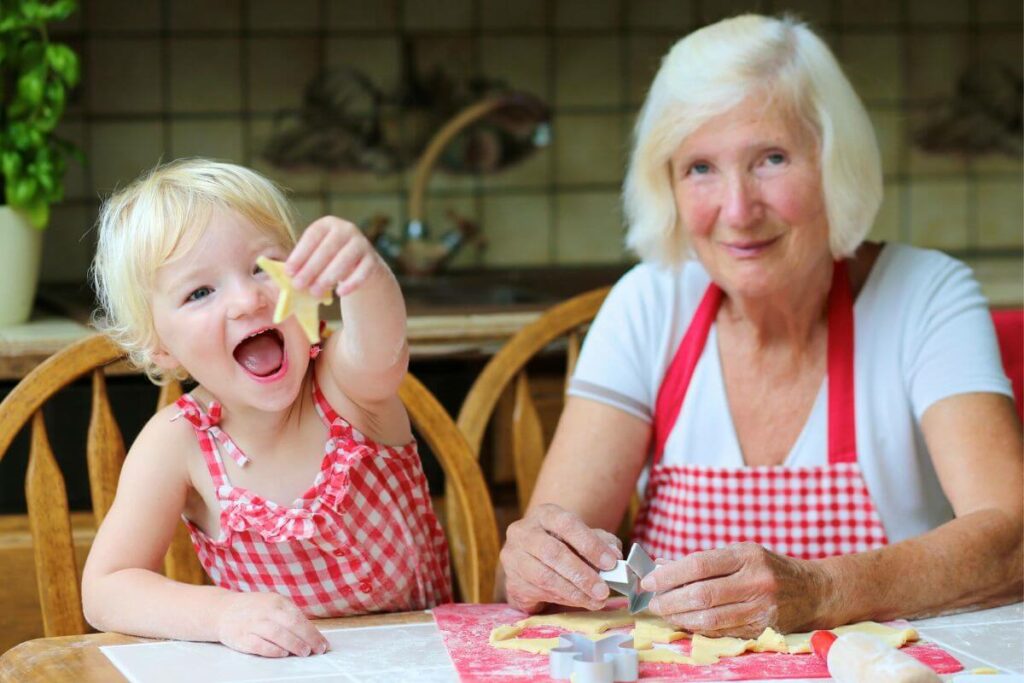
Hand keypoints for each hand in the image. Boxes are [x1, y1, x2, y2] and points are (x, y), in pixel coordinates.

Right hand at [216, 591, 329, 656]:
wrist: (223, 610)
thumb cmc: (254, 609)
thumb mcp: (273, 604)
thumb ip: (289, 616)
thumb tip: (311, 633)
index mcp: (276, 601)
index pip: (299, 617)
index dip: (313, 632)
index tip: (323, 643)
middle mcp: (265, 610)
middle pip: (291, 624)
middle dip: (307, 638)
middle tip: (317, 649)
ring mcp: (252, 623)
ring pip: (276, 634)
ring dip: (293, 644)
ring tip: (304, 652)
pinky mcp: (241, 637)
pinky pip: (258, 645)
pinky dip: (272, 649)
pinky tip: (282, 653)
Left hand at [286, 216, 384, 298]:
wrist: (360, 268)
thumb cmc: (328, 262)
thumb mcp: (315, 256)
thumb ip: (301, 262)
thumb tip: (280, 274)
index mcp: (327, 224)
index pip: (312, 236)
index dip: (300, 254)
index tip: (288, 272)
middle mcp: (347, 229)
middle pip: (328, 248)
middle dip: (311, 268)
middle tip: (298, 285)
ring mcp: (362, 244)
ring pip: (345, 260)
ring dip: (328, 277)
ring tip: (315, 292)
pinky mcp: (373, 260)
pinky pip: (362, 272)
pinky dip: (351, 283)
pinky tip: (340, 293)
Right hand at [500, 503, 622, 612]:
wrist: (533, 562)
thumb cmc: (564, 546)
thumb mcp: (585, 537)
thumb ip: (603, 542)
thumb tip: (615, 555)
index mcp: (544, 514)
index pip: (566, 524)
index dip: (589, 544)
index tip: (611, 563)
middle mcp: (523, 532)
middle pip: (553, 552)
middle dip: (582, 574)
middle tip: (604, 590)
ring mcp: (513, 558)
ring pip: (545, 576)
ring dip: (574, 592)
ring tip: (596, 601)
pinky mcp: (512, 582)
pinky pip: (540, 593)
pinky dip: (564, 600)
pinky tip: (580, 602)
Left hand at [640, 542, 828, 637]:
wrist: (813, 591)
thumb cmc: (768, 568)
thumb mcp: (739, 553)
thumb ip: (702, 561)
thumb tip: (662, 566)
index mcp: (746, 555)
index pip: (699, 565)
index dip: (669, 575)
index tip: (649, 581)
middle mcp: (756, 581)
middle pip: (702, 595)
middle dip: (670, 601)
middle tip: (653, 603)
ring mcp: (762, 608)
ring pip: (711, 618)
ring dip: (681, 618)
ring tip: (665, 614)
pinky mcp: (764, 630)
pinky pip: (723, 632)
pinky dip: (700, 629)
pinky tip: (687, 623)